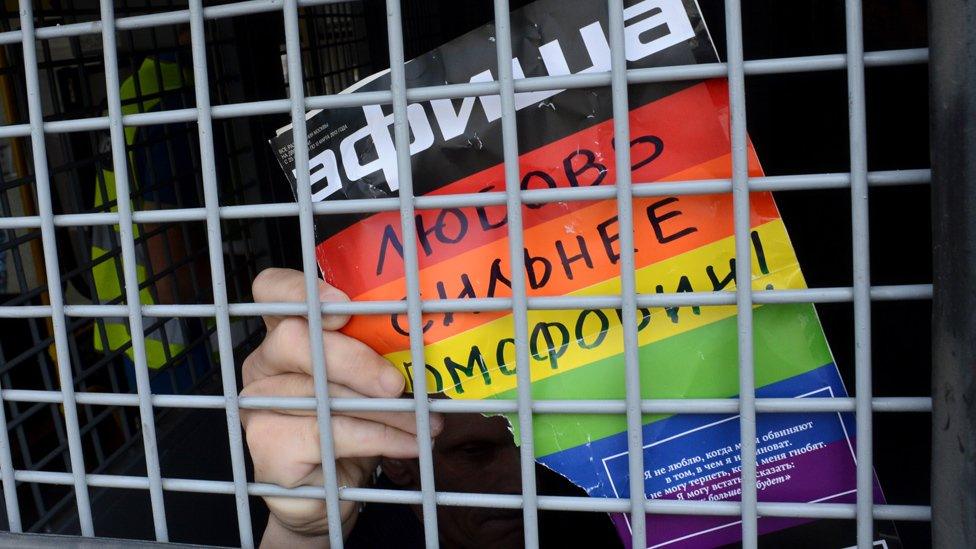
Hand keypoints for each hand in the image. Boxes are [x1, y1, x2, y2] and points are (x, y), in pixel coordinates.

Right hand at [240, 268, 442, 547]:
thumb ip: (379, 350)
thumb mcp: (369, 377)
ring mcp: (257, 405)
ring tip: (424, 422)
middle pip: (294, 340)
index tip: (344, 304)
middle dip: (353, 359)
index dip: (299, 290)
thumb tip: (429, 335)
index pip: (272, 290)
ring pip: (322, 395)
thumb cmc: (353, 421)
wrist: (330, 490)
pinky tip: (409, 444)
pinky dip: (380, 439)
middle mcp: (263, 363)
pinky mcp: (267, 446)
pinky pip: (329, 434)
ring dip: (385, 410)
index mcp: (285, 331)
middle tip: (396, 383)